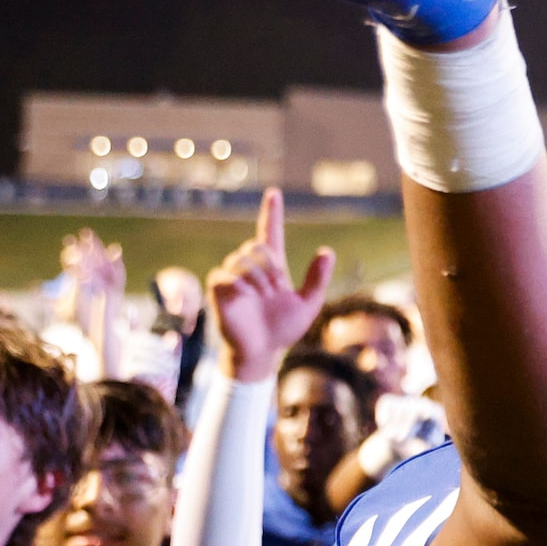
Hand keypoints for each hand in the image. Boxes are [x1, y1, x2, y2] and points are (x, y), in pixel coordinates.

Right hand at [208, 191, 337, 382]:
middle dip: (271, 267)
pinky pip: (224, 275)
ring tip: (263, 298)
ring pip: (241, 259)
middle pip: (256, 247)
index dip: (271, 213)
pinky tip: (247, 298)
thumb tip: (327, 251)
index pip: (270, 233)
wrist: (264, 352)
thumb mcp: (308, 305)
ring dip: (258, 279)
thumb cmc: (283, 329)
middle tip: (276, 290)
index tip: (274, 194)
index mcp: (272, 268)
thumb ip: (317, 279)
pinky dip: (240, 286)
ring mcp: (233, 277)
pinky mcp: (219, 290)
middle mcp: (251, 268)